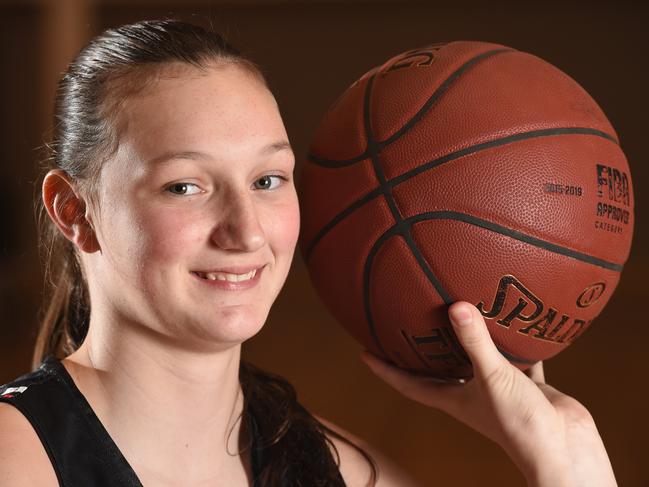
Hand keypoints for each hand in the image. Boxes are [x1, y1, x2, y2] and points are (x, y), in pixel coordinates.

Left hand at [360, 301, 616, 486]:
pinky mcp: (526, 386)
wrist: (565, 449)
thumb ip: (475, 342)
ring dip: (469, 340)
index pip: (408, 384)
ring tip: (460, 311)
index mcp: (453, 398)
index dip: (385, 369)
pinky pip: (517, 359)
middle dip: (424, 349)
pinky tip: (517, 323)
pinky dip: (516, 343)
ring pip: (477, 360)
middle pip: (438, 370)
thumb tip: (455, 305)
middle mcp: (471, 394)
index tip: (364, 351)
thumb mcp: (493, 377)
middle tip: (411, 321)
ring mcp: (498, 390)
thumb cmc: (521, 424)